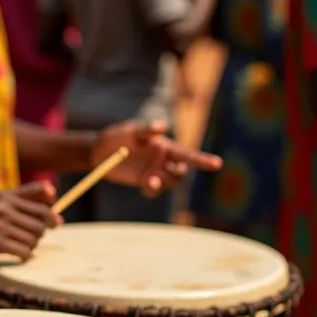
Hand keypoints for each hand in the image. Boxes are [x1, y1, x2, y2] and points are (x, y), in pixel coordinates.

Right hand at [0, 181, 59, 257]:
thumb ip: (22, 195)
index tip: (55, 221)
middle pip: (41, 222)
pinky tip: (19, 254)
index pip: (41, 200)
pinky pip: (23, 251)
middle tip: (34, 236)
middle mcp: (3, 207)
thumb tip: (53, 195)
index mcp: (5, 195)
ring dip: (33, 245)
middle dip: (42, 231)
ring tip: (23, 245)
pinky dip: (25, 255)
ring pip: (34, 238)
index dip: (52, 213)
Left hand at [92, 120, 221, 198]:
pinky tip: (145, 183)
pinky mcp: (144, 182)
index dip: (202, 159)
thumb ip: (146, 130)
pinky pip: (154, 190)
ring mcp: (154, 172)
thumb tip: (163, 126)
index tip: (217, 163)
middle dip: (178, 173)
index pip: (187, 154)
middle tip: (170, 169)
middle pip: (181, 172)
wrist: (99, 151)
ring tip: (150, 179)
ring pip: (169, 182)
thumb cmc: (117, 136)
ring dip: (163, 183)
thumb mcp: (131, 130)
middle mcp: (163, 160)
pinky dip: (152, 189)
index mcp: (165, 146)